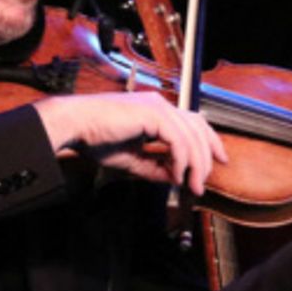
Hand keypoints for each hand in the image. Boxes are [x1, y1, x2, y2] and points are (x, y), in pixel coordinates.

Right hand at [32, 92, 226, 193]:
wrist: (74, 125)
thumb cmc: (94, 137)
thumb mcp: (131, 159)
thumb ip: (154, 167)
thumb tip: (175, 178)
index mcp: (156, 111)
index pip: (192, 123)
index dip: (208, 142)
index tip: (216, 162)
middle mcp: (160, 105)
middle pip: (198, 127)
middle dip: (207, 156)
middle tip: (204, 182)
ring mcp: (158, 107)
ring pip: (191, 136)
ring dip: (195, 164)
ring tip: (191, 185)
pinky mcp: (153, 113)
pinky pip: (178, 140)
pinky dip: (180, 160)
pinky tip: (175, 175)